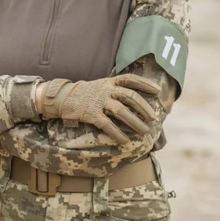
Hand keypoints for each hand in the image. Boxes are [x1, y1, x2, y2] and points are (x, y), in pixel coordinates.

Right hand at [39, 74, 159, 145]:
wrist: (62, 98)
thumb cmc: (84, 93)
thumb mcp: (99, 85)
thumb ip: (114, 88)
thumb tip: (134, 98)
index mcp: (109, 82)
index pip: (130, 79)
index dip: (145, 84)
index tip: (158, 91)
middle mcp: (106, 90)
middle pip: (130, 97)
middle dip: (144, 108)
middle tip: (153, 118)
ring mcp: (98, 101)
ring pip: (122, 111)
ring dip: (135, 122)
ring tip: (144, 132)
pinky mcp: (91, 114)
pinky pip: (108, 125)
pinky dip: (118, 134)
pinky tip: (125, 141)